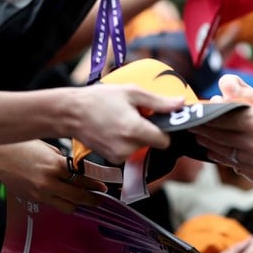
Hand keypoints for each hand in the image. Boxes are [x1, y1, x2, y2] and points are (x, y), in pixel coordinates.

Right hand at [0, 140, 105, 213]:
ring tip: (87, 200)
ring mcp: (40, 193)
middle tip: (100, 197)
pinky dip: (64, 203)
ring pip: (67, 206)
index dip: (96, 183)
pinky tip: (69, 199)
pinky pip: (54, 205)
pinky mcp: (33, 198)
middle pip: (78, 195)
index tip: (104, 186)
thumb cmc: (22, 147)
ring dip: (78, 203)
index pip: (83, 178)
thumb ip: (65, 161)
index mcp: (56, 165)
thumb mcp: (50, 149)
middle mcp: (49, 182)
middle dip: (92, 198)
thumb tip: (81, 169)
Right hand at [63, 83, 184, 162]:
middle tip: (138, 116)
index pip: (165, 141)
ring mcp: (119, 156)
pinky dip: (127, 142)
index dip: (165, 130)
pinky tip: (116, 129)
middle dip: (150, 131)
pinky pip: (130, 152)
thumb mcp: (132, 93)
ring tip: (124, 121)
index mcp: (135, 131)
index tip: (159, 119)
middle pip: (153, 144)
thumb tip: (182, 103)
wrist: (71, 113)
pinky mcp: (112, 159)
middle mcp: (128, 147)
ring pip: (142, 148)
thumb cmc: (100, 99)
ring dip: (138, 137)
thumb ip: (159, 102)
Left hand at [191, 75, 252, 189]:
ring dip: (209, 144)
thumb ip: (249, 94)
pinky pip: (236, 164)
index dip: (203, 113)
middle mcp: (251, 144)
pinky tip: (220, 152)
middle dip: (201, 128)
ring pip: (223, 152)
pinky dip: (223, 156)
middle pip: (216, 136)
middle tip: (189, 122)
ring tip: (199, 137)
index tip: (194, 108)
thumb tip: (225, 82)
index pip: (218, 117)